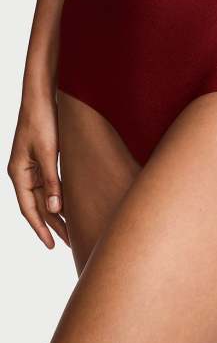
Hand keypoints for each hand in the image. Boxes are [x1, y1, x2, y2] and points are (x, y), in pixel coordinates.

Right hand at [7, 96, 69, 248]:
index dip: (41, 228)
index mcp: (19, 173)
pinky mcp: (42, 160)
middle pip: (38, 206)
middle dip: (53, 225)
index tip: (53, 245)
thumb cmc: (42, 121)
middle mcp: (23, 173)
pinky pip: (50, 185)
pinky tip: (69, 206)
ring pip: (44, 197)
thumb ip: (52, 181)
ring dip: (57, 214)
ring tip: (72, 230)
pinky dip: (59, 198)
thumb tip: (56, 210)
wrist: (42, 97)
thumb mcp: (48, 152)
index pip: (29, 209)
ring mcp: (32, 167)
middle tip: (70, 243)